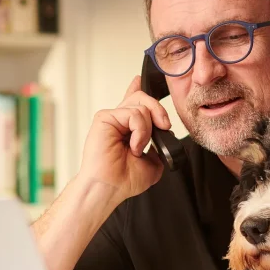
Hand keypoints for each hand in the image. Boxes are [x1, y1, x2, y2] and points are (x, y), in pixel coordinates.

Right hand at [78, 75, 171, 201]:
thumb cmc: (124, 180)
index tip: (139, 80)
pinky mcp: (105, 118)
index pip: (132, 102)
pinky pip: (134, 113)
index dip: (137, 89)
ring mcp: (111, 118)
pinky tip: (134, 146)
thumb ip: (159, 145)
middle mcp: (118, 121)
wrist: (110, 188)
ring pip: (142, 106)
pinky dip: (140, 131)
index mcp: (127, 128)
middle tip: (164, 127)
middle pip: (142, 98)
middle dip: (159, 110)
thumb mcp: (154, 162)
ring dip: (147, 130)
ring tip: (138, 148)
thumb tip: (164, 133)